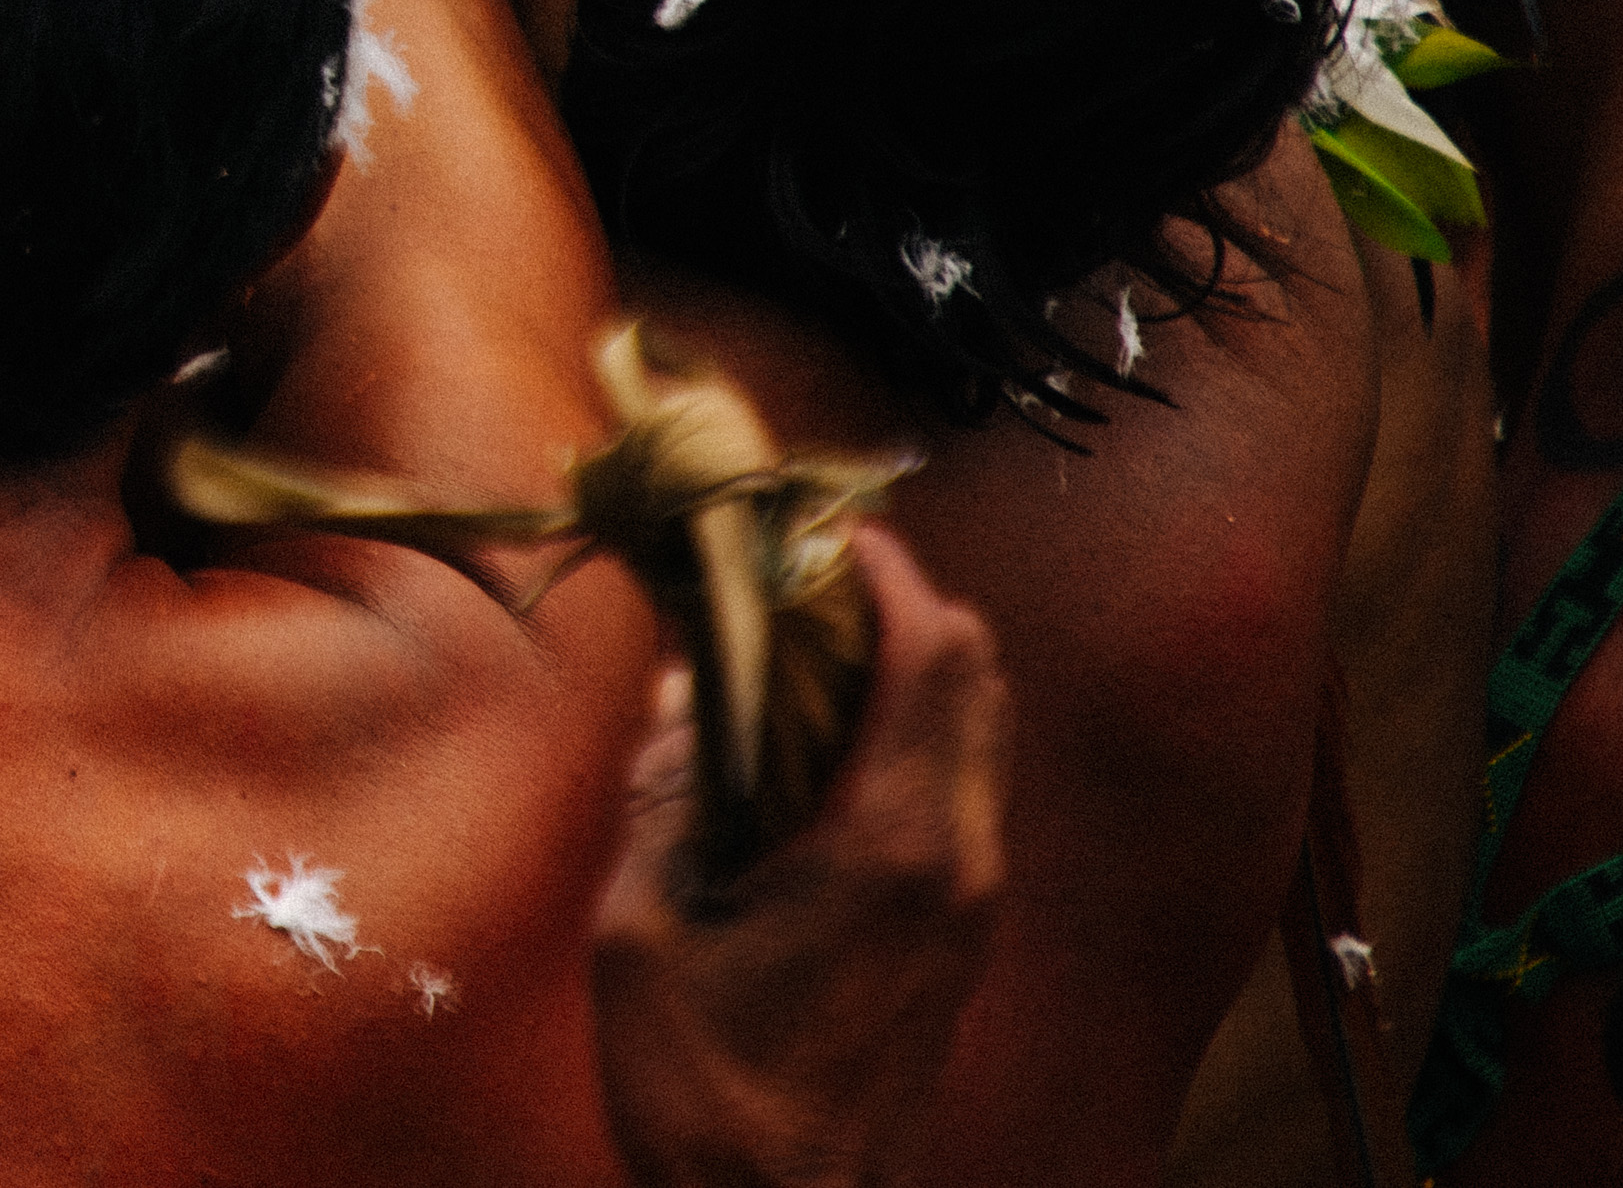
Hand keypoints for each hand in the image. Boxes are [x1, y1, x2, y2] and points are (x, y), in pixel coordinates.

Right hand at [593, 528, 1007, 1187]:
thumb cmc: (708, 1089)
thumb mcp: (644, 926)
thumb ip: (668, 793)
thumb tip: (679, 693)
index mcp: (893, 840)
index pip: (936, 649)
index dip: (879, 569)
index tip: (806, 533)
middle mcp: (960, 856)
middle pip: (977, 671)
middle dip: (894, 605)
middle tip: (794, 588)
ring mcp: (973, 900)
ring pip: (977, 727)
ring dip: (903, 670)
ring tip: (795, 662)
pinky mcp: (961, 934)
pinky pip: (959, 789)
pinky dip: (905, 736)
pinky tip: (810, 755)